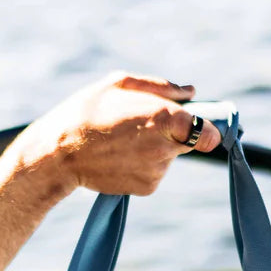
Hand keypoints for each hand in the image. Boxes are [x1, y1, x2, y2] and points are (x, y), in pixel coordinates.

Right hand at [17, 72, 222, 196]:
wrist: (61, 154)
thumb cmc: (89, 110)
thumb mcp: (121, 82)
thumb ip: (162, 86)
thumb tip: (191, 92)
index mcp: (165, 118)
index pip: (209, 131)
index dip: (210, 128)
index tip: (204, 124)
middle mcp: (166, 148)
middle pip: (190, 141)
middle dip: (177, 132)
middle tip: (148, 125)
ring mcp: (158, 172)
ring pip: (170, 156)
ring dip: (157, 147)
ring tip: (124, 138)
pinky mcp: (148, 188)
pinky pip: (156, 171)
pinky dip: (145, 164)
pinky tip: (121, 155)